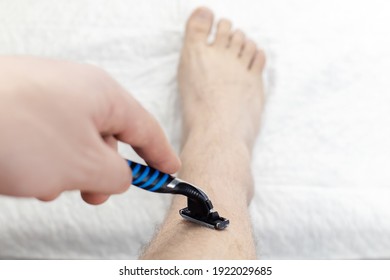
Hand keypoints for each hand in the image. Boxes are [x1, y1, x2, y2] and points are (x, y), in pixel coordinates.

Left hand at [0, 56, 180, 203]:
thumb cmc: (18, 132)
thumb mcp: (86, 165)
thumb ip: (117, 176)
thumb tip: (120, 177)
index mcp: (103, 94)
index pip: (145, 128)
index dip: (161, 154)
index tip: (169, 170)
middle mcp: (77, 88)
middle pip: (108, 136)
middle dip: (104, 170)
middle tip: (97, 194)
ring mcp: (47, 95)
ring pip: (75, 140)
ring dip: (70, 169)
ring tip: (50, 184)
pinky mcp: (21, 105)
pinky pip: (49, 137)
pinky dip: (47, 161)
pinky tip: (29, 173)